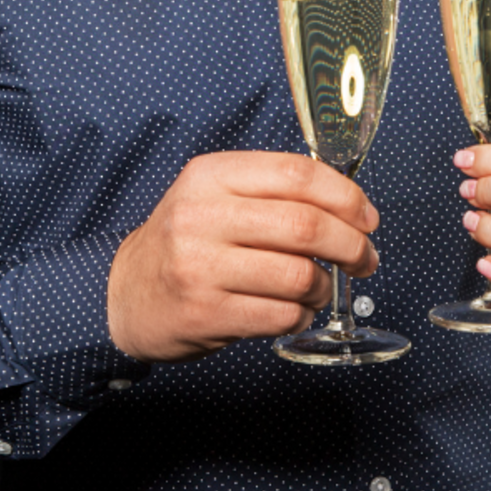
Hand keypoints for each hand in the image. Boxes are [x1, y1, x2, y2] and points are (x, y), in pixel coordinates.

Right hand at [107, 151, 378, 361]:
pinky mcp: (204, 313)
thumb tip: (349, 206)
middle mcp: (202, 216)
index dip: (346, 196)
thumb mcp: (215, 195)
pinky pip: (280, 315)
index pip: (297, 174)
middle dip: (351, 245)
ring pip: (298, 275)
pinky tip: (294, 309)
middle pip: (306, 226)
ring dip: (325, 286)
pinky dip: (301, 315)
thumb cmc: (185, 241)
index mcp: (211, 175)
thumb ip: (272, 191)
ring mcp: (200, 267)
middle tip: (364, 258)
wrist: (124, 293)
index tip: (366, 217)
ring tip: (320, 288)